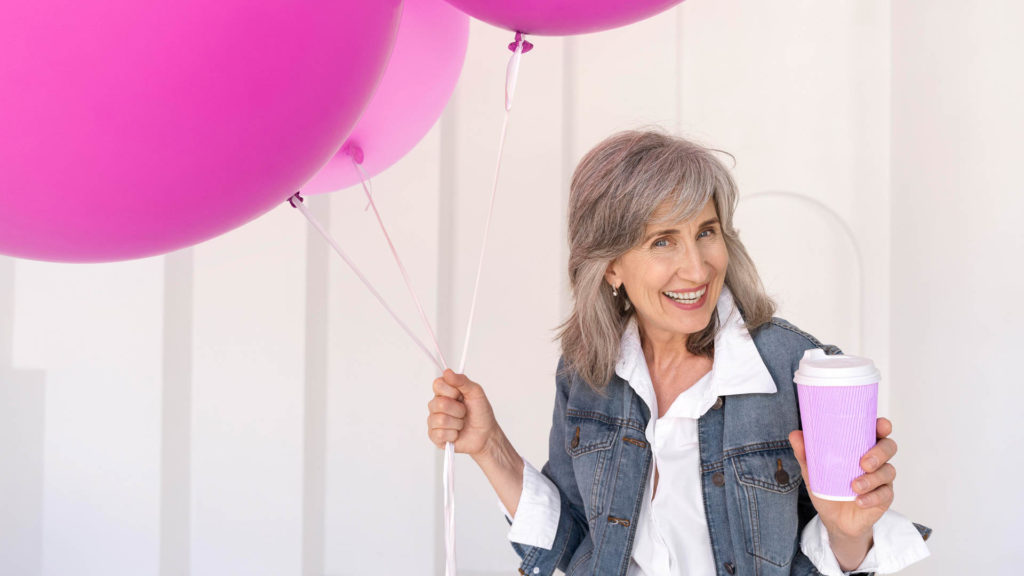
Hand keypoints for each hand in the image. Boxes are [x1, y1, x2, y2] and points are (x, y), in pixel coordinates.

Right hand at [426, 369, 498, 456]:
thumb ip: (462, 381)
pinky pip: (439, 434)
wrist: (485, 435)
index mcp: (445, 392)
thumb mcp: (476, 392)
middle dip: (458, 410)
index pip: (437, 384)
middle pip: (438, 404)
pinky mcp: (435, 436)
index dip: (451, 391)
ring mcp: (434, 420)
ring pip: (440, 420)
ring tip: (461, 424)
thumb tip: (447, 372)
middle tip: (464, 412)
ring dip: (457, 423)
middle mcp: (437, 405)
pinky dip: (453, 435)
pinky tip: (457, 434)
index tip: (461, 395)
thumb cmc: (481, 414)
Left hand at [789, 418, 897, 540]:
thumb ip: (805, 453)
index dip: (882, 426)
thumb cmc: (828, 487)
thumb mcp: (813, 470)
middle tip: (863, 463)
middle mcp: (876, 460)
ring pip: (888, 472)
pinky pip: (885, 495)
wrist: (834, 519)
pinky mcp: (884, 497)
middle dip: (879, 453)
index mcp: (861, 446)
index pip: (877, 431)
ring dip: (871, 479)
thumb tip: (794, 434)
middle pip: (889, 448)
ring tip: (854, 486)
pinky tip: (859, 501)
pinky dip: (872, 497)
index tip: (881, 425)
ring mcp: (882, 478)